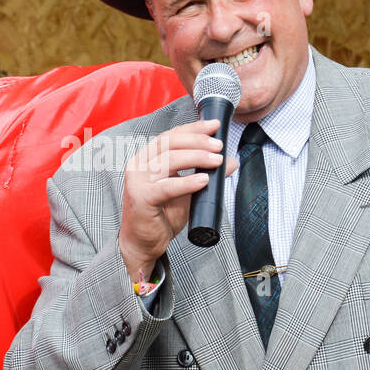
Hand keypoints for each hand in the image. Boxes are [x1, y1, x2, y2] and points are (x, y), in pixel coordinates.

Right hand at [118, 118, 238, 282]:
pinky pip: (166, 186)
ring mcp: (137, 180)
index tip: (215, 126)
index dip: (193, 128)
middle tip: (219, 146)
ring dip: (196, 158)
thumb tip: (231, 162)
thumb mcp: (188, 191)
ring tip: (216, 161)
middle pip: (169, 143)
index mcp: (147, 158)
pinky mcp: (141, 198)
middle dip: (198, 141)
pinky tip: (202, 180)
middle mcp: (139, 164)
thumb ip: (205, 174)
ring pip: (169, 160)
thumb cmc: (161, 215)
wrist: (143, 243)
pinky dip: (186, 182)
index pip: (171, 135)